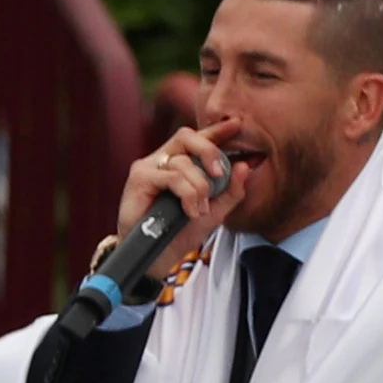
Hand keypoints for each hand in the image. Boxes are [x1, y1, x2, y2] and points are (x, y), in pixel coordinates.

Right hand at [112, 124, 241, 270]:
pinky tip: (189, 210)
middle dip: (209, 151)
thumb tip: (244, 166)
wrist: (157, 258)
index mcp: (181, 164)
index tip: (237, 124)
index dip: (217, 130)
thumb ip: (231, 191)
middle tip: (219, 174)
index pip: (199, 138)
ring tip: (200, 209)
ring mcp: (149, 167)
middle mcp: (163, 160)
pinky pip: (171, 175)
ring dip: (198, 186)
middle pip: (187, 136)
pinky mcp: (139, 177)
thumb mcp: (215, 212)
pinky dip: (186, 193)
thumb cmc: (180, 233)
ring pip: (182, 160)